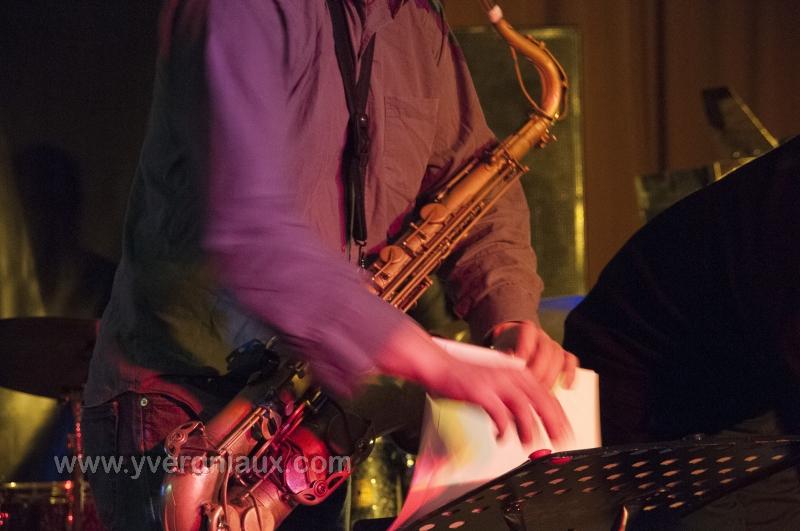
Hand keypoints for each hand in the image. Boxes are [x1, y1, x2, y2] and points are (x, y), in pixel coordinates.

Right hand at [374, 321, 572, 444]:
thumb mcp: (494, 384)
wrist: (438, 365)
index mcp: (516, 372)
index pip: (546, 394)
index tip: (565, 431)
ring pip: (523, 408)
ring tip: (529, 444)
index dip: (558, 414)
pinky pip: (499, 415)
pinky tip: (501, 438)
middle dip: (553, 423)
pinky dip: (503, 429)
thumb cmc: (464, 379)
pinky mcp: (480, 392)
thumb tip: (524, 421)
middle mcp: (509, 375)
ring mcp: (495, 382)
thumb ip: (511, 399)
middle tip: (560, 441)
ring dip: (529, 429)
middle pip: (541, 400)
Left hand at [490, 320, 578, 389]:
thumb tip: (505, 364)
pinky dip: (570, 373)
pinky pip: (571, 361)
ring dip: (552, 375)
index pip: (528, 331)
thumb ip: (503, 357)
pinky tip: (566, 386)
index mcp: (525, 330)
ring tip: (542, 391)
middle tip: (531, 385)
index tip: (519, 362)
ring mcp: (554, 345)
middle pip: (546, 348)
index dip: (525, 346)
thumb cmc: (507, 350)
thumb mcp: (500, 351)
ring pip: (559, 356)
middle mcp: (542, 336)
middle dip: (539, 369)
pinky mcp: (563, 355)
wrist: (515, 346)